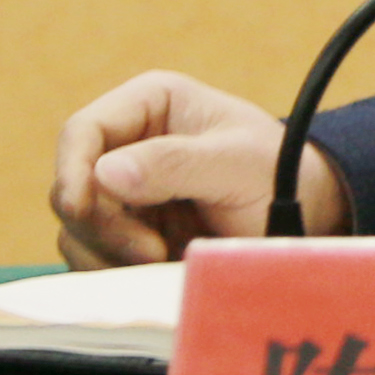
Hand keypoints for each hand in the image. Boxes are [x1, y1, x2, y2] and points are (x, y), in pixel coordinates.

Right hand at [51, 69, 350, 265]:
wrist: (303, 216)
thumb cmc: (278, 173)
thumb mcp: (236, 163)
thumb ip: (176, 163)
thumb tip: (104, 171)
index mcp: (151, 104)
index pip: (83, 130)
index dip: (72, 169)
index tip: (81, 209)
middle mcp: (128, 143)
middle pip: (73, 185)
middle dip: (102, 224)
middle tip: (150, 252)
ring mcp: (123, 191)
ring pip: (77, 227)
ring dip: (108, 253)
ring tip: (163, 261)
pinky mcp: (127, 231)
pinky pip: (94, 255)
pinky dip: (114, 270)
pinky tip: (156, 271)